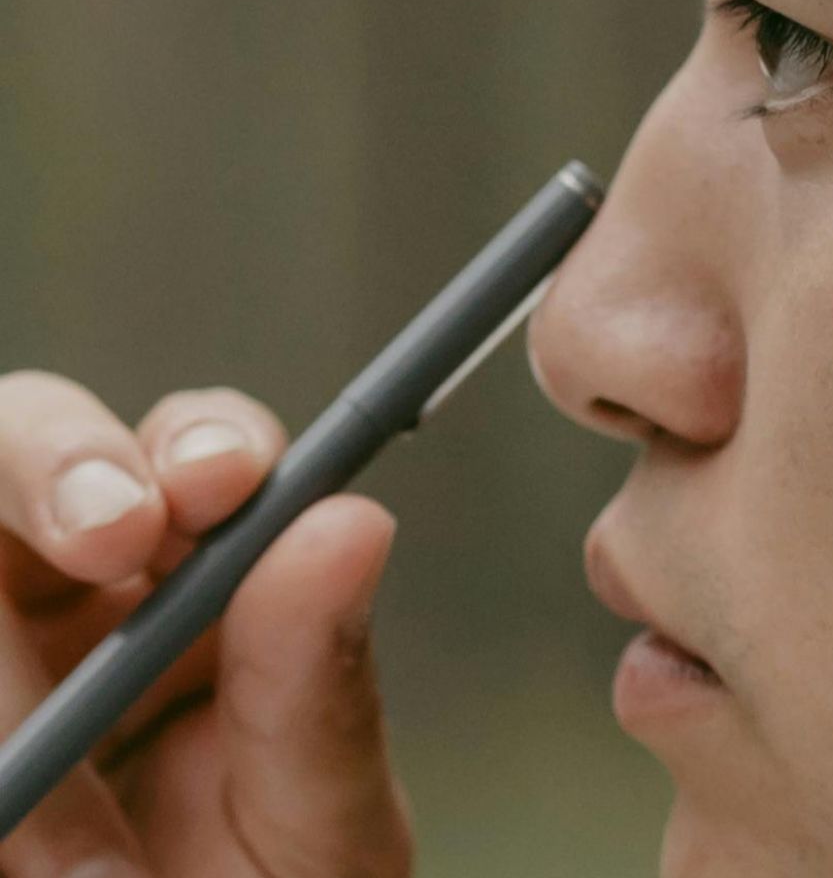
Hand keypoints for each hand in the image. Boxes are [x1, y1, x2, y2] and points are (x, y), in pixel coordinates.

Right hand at [0, 372, 411, 876]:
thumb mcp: (313, 840)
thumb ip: (321, 695)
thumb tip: (350, 522)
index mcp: (210, 609)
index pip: (199, 468)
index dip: (202, 444)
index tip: (220, 479)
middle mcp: (85, 609)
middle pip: (29, 449)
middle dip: (57, 459)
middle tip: (109, 530)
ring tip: (44, 789)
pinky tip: (17, 792)